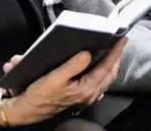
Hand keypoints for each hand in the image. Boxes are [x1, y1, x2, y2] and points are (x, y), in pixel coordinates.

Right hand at [0, 38, 126, 126]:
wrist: (28, 110)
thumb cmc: (40, 94)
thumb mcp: (55, 77)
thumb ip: (73, 65)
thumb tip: (88, 53)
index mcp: (86, 89)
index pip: (107, 67)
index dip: (116, 53)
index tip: (122, 39)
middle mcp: (90, 95)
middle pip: (110, 74)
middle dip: (116, 58)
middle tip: (119, 43)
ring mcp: (87, 97)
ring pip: (105, 79)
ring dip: (111, 65)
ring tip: (113, 52)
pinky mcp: (81, 97)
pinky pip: (99, 83)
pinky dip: (103, 72)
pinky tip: (100, 65)